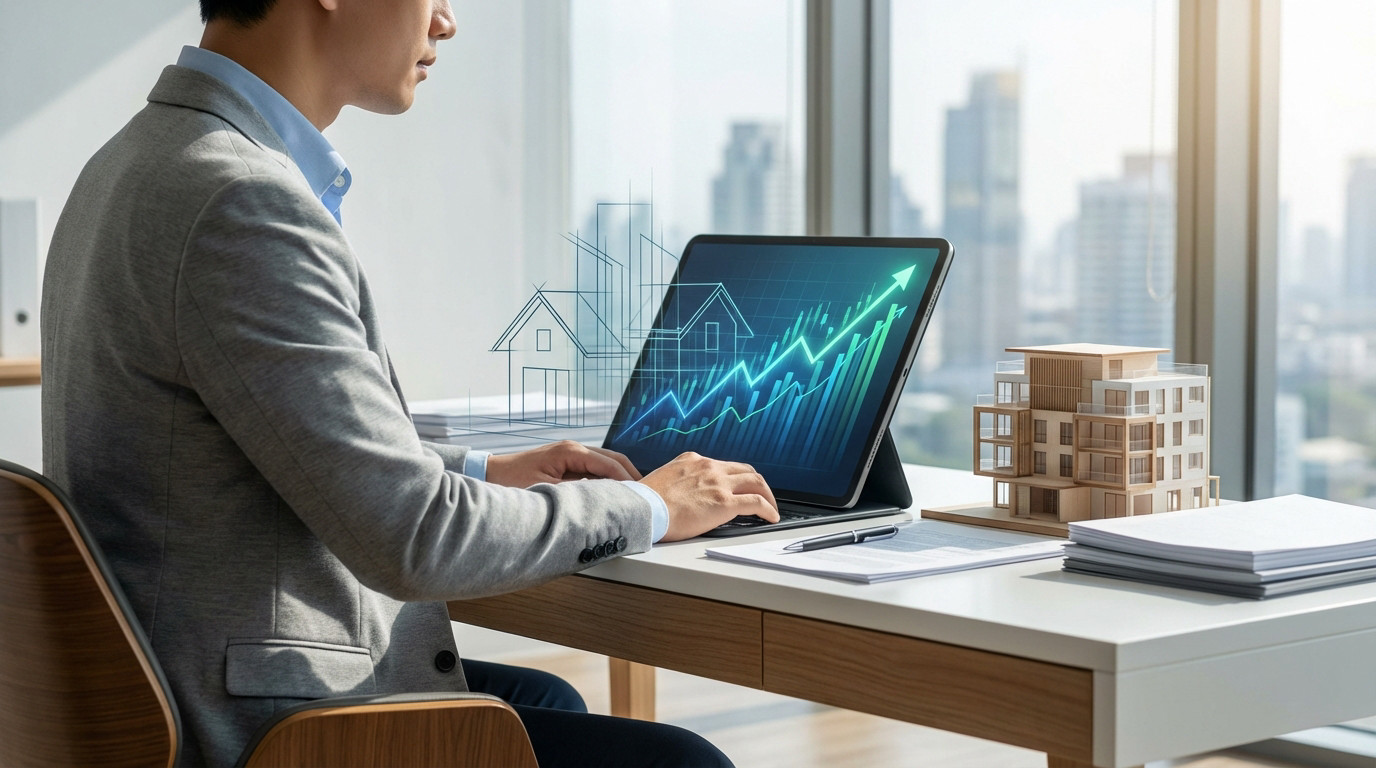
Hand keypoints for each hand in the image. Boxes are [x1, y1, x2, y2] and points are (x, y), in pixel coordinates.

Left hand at [485, 441, 641, 486]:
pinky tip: (613, 493)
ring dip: (621, 477)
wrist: (491, 474)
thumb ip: (576, 493)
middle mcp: (574, 448)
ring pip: (606, 462)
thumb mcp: (546, 490)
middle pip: (614, 458)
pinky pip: (595, 467)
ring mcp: (571, 453)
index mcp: (571, 452)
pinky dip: (608, 478)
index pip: (610, 464)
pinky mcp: (567, 461)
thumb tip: (602, 500)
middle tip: (646, 495)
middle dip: (631, 476)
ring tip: (634, 496)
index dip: (628, 480)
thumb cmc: (513, 482)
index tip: (642, 496)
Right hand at [639, 452, 779, 540]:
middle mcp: (709, 467)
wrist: (643, 509)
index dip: (735, 477)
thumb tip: (683, 496)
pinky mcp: (725, 502)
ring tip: (771, 507)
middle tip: (761, 494)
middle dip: (756, 482)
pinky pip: (756, 502)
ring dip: (767, 494)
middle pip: (745, 470)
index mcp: (693, 461)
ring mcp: (718, 483)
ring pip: (756, 482)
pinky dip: (768, 509)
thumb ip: (679, 482)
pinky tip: (771, 517)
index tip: (739, 486)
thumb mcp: (663, 480)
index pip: (723, 465)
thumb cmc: (646, 502)